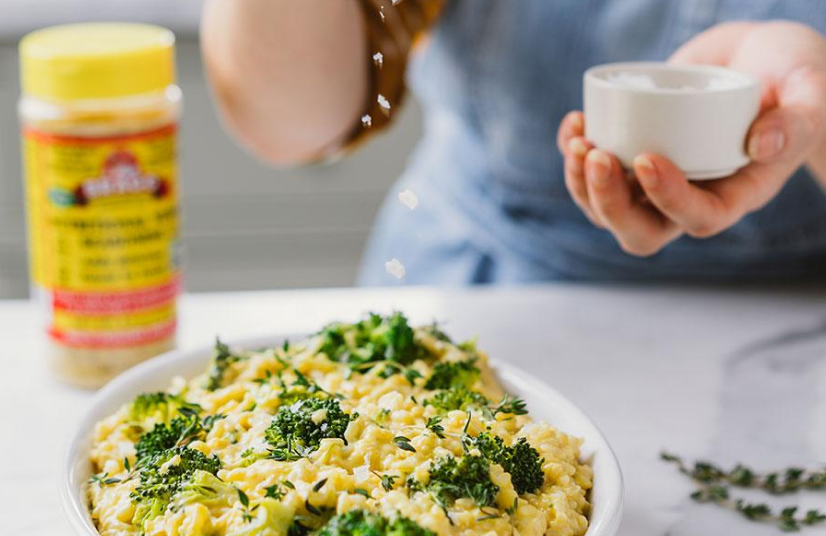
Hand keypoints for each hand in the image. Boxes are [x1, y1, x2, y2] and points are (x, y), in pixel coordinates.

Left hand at [557, 21, 825, 255]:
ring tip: (578, 138)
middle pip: (641, 230)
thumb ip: (797, 120)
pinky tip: (575, 122)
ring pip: (607, 210)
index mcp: (735, 193)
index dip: (669, 200)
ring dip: (581, 183)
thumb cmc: (791, 75)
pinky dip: (573, 153)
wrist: (756, 55)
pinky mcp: (632, 153)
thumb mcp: (808, 89)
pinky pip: (591, 173)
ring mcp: (656, 179)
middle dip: (609, 203)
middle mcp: (690, 195)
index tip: (647, 158)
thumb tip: (760, 146)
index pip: (699, 218)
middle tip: (596, 155)